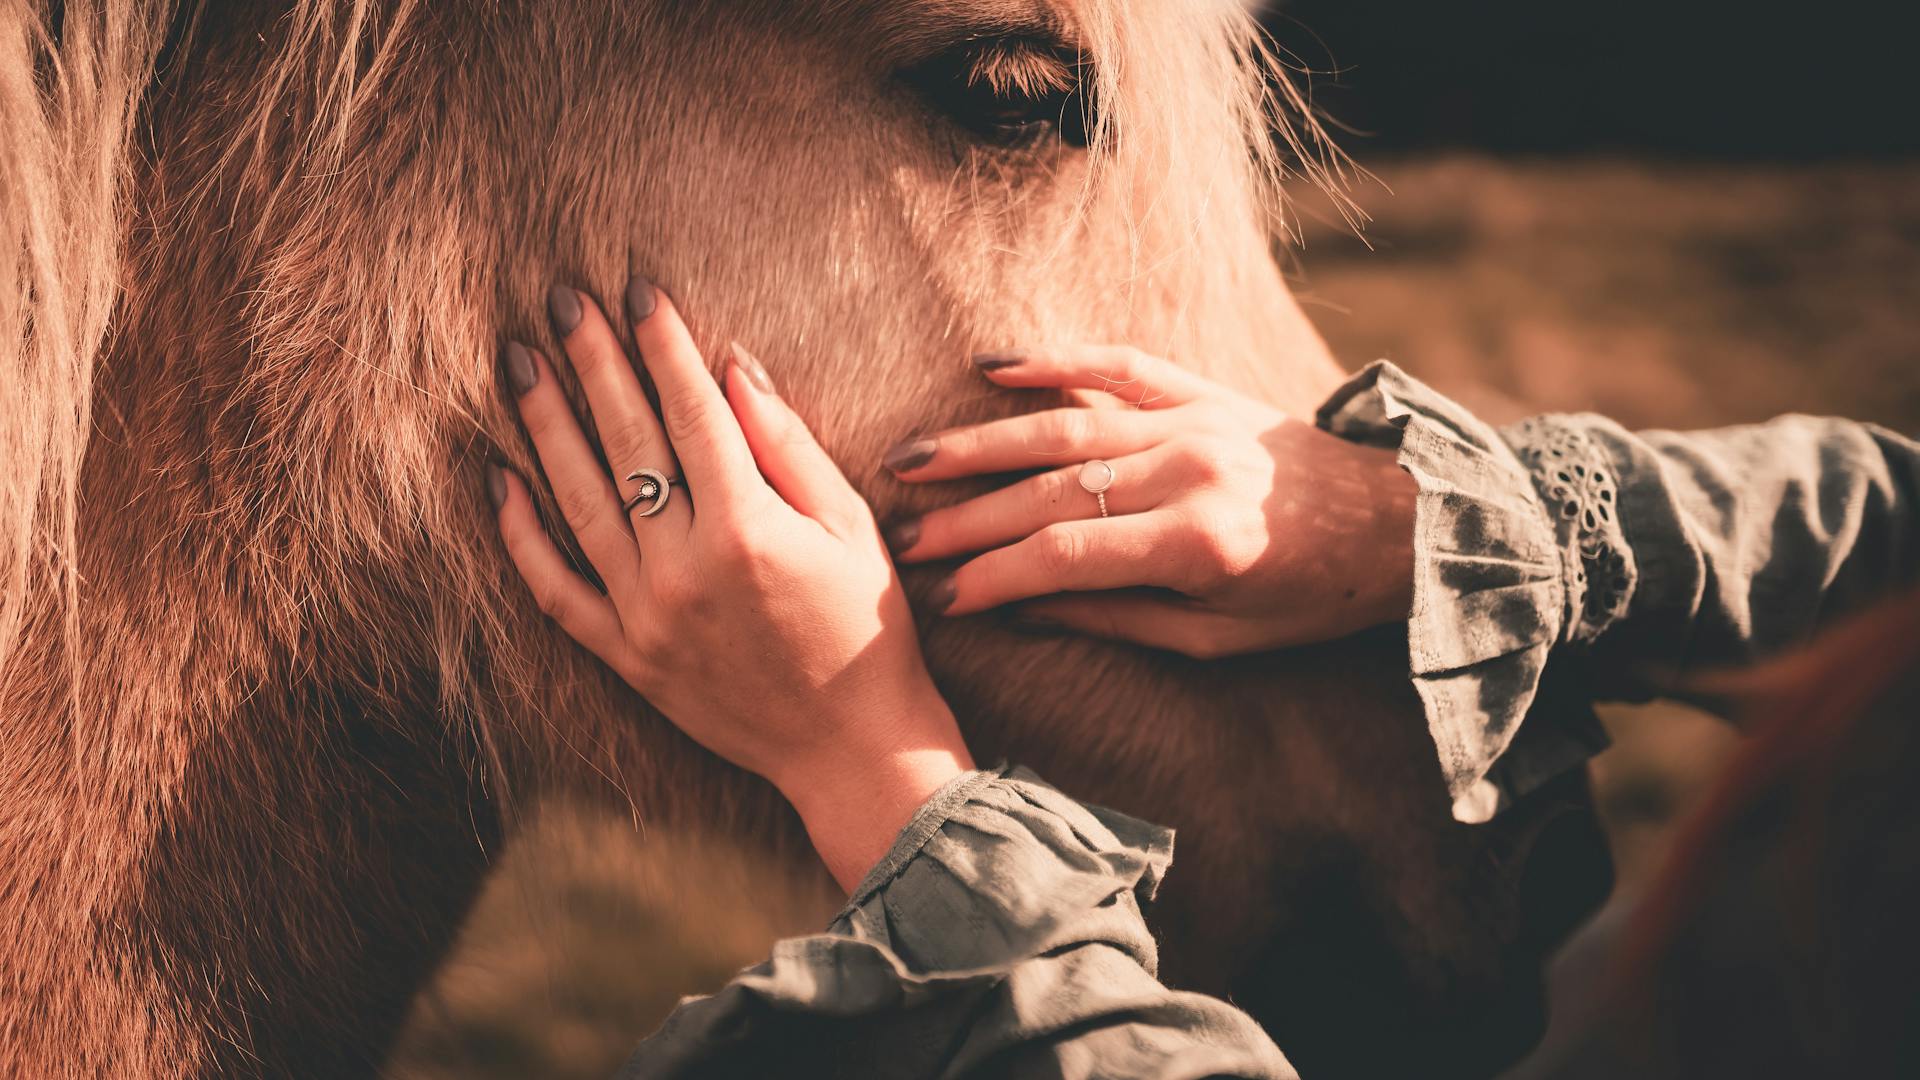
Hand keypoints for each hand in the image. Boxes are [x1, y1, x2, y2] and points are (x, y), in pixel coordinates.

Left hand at [489, 280, 971, 890]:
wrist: (852, 746)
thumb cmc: (867, 628)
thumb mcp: (849, 526)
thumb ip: (786, 446)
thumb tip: (733, 369)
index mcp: (748, 527)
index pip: (690, 411)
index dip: (663, 345)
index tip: (638, 291)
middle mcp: (685, 566)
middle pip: (625, 441)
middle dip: (593, 362)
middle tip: (561, 302)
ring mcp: (646, 615)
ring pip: (578, 502)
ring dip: (544, 426)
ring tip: (520, 363)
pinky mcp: (627, 657)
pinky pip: (556, 590)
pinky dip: (522, 536)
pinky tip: (497, 480)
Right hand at [882, 345, 1416, 657]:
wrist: (1396, 524)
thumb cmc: (1307, 598)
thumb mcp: (1218, 638)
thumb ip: (1117, 617)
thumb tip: (1020, 607)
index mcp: (1199, 543)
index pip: (1067, 555)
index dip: (996, 576)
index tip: (942, 597)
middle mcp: (1190, 470)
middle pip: (1052, 489)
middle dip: (967, 517)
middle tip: (900, 538)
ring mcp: (1194, 420)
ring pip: (1066, 423)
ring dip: (981, 442)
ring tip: (913, 459)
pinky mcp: (1201, 389)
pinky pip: (1118, 364)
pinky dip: (1054, 361)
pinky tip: (991, 366)